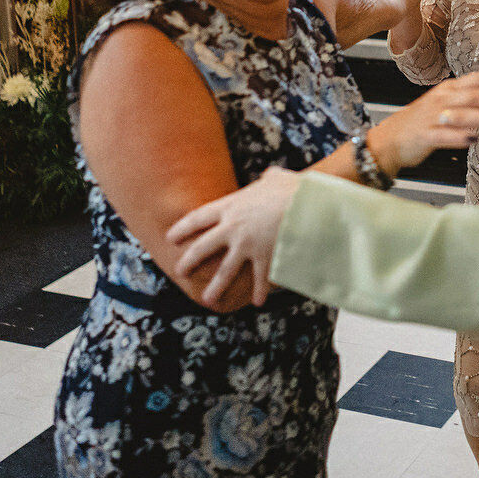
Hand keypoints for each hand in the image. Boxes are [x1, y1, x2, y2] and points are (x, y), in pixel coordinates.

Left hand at [167, 165, 301, 308]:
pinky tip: (258, 302)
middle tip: (180, 271)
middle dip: (189, 261)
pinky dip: (259, 292)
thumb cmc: (291, 187)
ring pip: (224, 271)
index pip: (197, 218)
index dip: (182, 228)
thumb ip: (267, 177)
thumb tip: (269, 174)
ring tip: (207, 299)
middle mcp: (232, 228)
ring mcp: (247, 246)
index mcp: (231, 206)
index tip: (170, 238)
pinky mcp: (265, 258)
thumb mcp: (275, 177)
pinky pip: (259, 279)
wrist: (307, 204)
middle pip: (202, 248)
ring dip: (215, 287)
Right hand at [369, 69, 478, 171]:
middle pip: (473, 95)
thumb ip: (475, 100)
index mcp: (450, 89)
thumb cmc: (427, 121)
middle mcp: (443, 99)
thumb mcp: (449, 104)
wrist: (391, 139)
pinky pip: (443, 136)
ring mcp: (432, 117)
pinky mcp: (424, 136)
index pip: (477, 79)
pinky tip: (474, 139)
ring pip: (461, 114)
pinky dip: (459, 137)